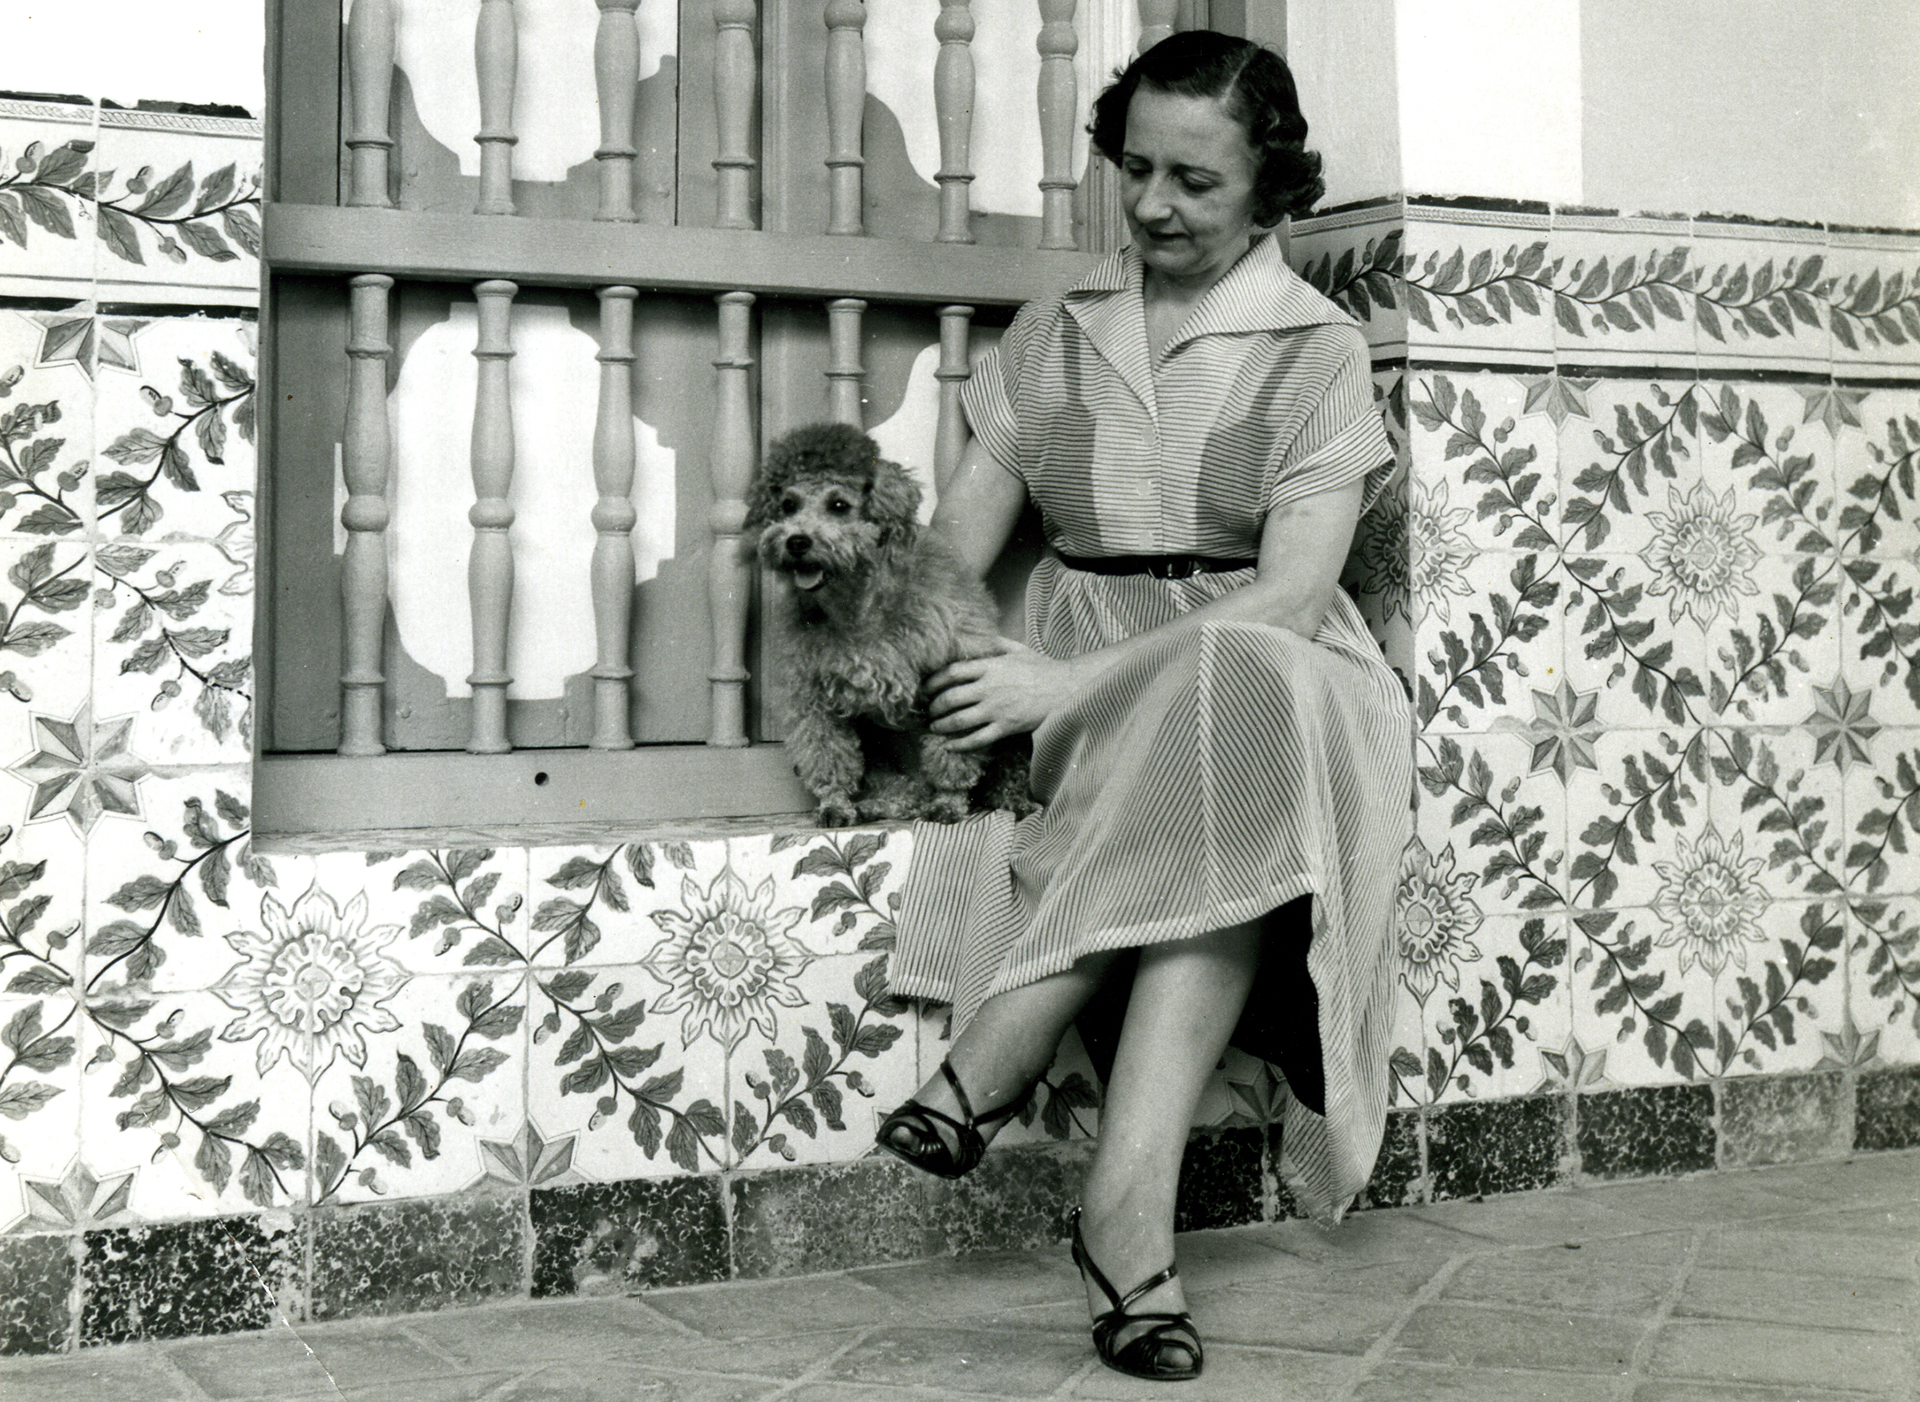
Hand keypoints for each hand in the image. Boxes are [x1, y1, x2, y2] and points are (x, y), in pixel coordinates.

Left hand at [926, 639, 1080, 750]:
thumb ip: (996, 643)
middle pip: (950, 698)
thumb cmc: (1043, 668)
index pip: (952, 672)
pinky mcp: (1006, 727)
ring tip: (933, 727)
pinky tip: (949, 746)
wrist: (1066, 689)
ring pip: (959, 720)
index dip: (933, 681)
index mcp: (991, 667)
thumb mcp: (1018, 649)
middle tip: (927, 710)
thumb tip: (979, 637)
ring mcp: (997, 709)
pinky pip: (978, 739)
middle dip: (934, 706)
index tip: (924, 687)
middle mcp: (989, 688)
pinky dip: (960, 744)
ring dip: (942, 725)